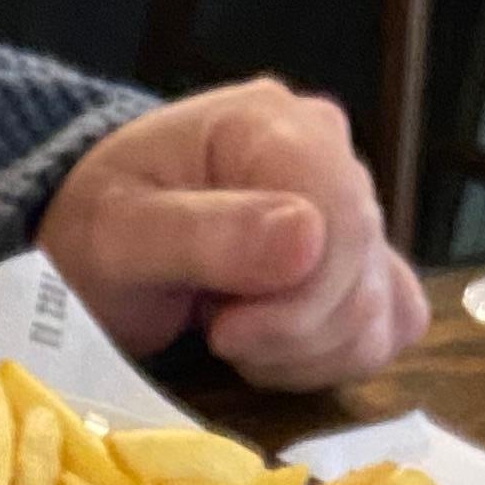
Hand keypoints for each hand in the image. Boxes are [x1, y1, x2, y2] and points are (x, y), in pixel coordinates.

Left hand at [37, 80, 429, 385]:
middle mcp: (332, 154)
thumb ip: (206, 234)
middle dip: (291, 332)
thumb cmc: (97, 230)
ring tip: (231, 332)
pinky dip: (331, 359)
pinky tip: (270, 348)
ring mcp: (353, 210)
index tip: (223, 328)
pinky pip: (387, 328)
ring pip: (377, 311)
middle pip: (362, 271)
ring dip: (303, 353)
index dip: (298, 299)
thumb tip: (308, 238)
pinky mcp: (362, 265)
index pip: (344, 219)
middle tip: (216, 331)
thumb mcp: (120, 234)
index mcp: (275, 125)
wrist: (96, 241)